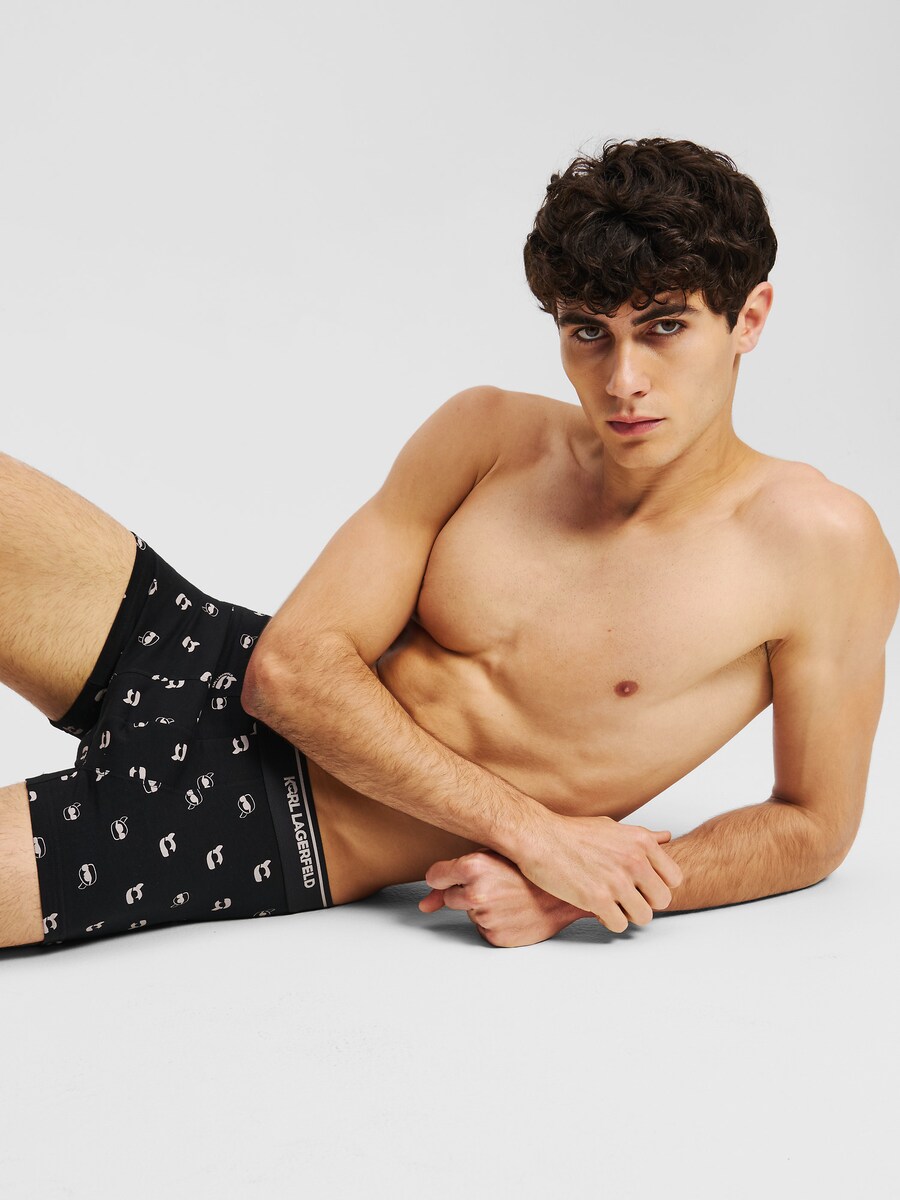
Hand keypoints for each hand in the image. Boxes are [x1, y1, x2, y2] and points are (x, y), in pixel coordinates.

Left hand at [418, 848, 573, 946]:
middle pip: (450, 897)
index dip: (444, 876)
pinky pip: (483, 930)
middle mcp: (476, 893)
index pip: (436, 876)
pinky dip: (494, 923)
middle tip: (496, 886)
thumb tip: (424, 905)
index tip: (455, 877)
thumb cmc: (531, 871)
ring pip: (469, 914)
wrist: (566, 894)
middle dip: (465, 892)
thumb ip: (452, 878)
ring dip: (482, 908)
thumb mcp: (494, 858)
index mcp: (473, 867)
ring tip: (509, 898)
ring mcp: (485, 917)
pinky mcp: (495, 937)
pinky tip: (513, 913)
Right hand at [514, 813, 682, 933]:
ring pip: (643, 916)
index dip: (659, 885)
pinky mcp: (597, 899)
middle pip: (662, 900)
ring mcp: (616, 881)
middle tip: (626, 897)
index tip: (644, 886)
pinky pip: (619, 924)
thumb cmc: (572, 833)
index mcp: (641, 842)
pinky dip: (609, 920)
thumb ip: (642, 837)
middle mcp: (633, 861)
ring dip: (628, 914)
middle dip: (645, 902)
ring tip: (611, 903)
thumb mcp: (613, 827)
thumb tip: (665, 838)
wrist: (539, 838)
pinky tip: (596, 908)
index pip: (674, 878)